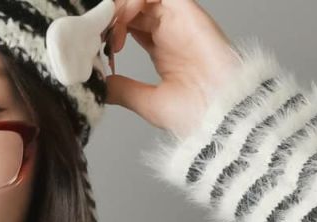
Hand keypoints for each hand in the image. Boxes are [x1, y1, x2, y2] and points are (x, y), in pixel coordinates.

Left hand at [104, 0, 242, 136]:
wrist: (220, 115)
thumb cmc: (195, 115)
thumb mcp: (149, 103)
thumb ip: (124, 90)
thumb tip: (101, 86)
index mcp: (163, 50)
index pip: (131, 25)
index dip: (111, 29)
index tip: (96, 47)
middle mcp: (170, 31)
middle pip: (134, 7)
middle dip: (111, 16)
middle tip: (96, 35)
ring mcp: (178, 20)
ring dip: (121, 7)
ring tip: (109, 29)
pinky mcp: (187, 12)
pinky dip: (134, 1)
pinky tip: (122, 22)